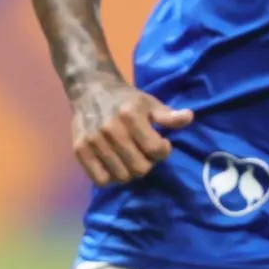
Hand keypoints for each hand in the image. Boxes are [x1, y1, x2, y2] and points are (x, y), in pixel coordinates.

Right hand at [68, 70, 192, 185]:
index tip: (160, 143)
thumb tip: (188, 117)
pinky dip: (110, 177)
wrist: (90, 89)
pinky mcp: (80, 150)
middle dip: (147, 163)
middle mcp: (111, 129)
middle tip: (143, 153)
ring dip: (129, 171)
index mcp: (130, 116)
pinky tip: (113, 165)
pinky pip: (100, 179)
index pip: (156, 150)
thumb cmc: (125, 99)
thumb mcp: (149, 103)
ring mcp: (93, 141)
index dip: (163, 150)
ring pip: (122, 176)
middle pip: (140, 168)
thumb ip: (168, 115)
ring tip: (129, 158)